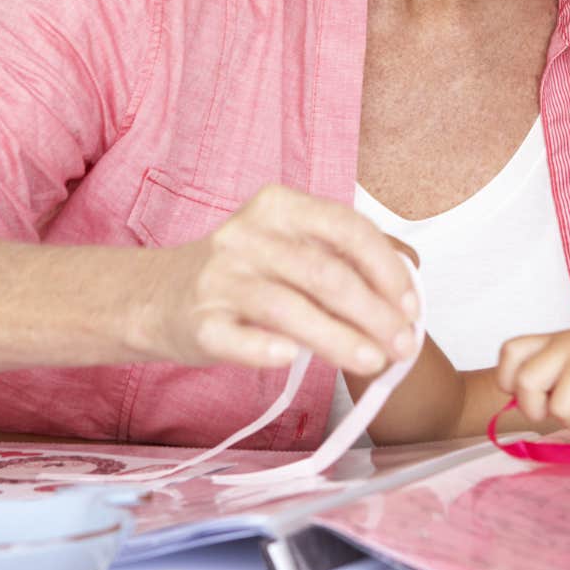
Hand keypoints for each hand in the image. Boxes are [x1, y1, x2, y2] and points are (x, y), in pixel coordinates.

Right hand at [145, 185, 418, 374]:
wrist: (157, 295)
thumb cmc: (243, 273)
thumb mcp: (290, 244)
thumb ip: (345, 254)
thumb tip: (412, 276)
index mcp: (279, 207)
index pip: (345, 227)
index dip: (386, 267)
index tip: (411, 304)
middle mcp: (247, 236)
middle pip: (323, 272)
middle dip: (374, 312)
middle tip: (403, 344)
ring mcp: (220, 279)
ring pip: (289, 308)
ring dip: (338, 338)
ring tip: (374, 362)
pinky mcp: (199, 322)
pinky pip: (237, 337)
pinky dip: (266, 349)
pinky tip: (294, 360)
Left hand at [495, 326, 569, 433]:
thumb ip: (556, 376)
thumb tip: (528, 407)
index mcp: (557, 340)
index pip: (509, 352)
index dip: (511, 381)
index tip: (537, 395)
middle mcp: (568, 344)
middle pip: (524, 383)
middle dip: (538, 409)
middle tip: (566, 411)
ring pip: (558, 408)